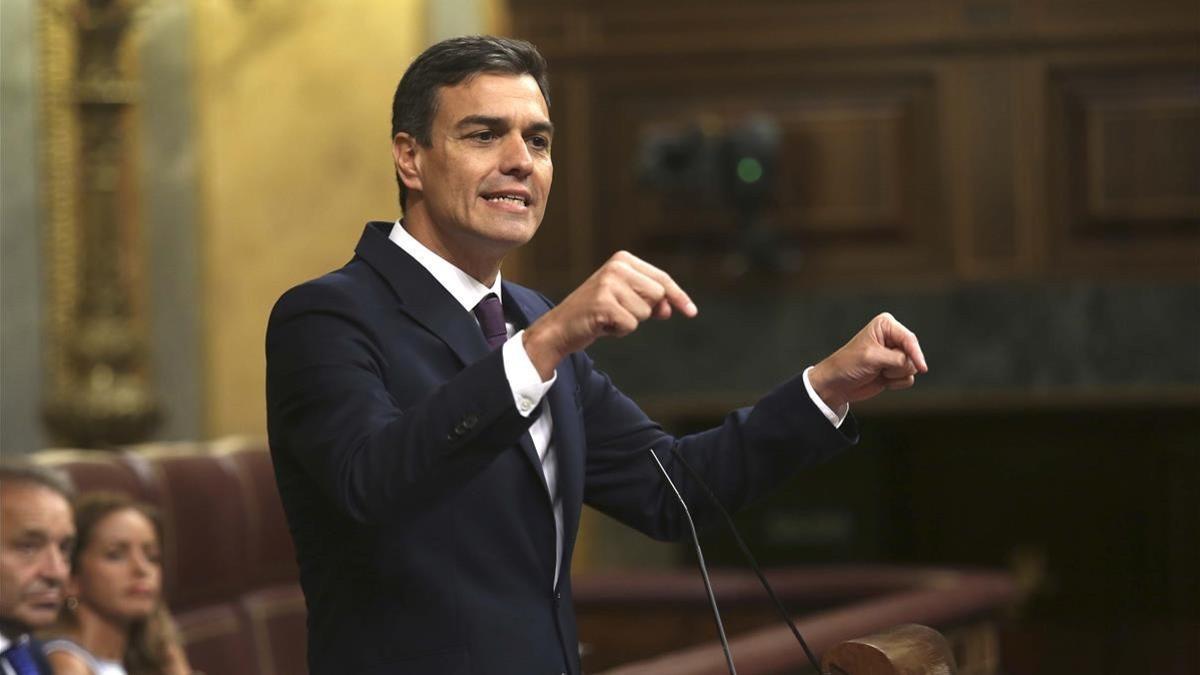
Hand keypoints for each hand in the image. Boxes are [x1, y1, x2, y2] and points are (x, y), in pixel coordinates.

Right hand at [523, 251, 696, 378]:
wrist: (561, 327)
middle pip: (657, 295)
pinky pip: (631, 324)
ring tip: (608, 317)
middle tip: (620, 313)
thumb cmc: (596, 314)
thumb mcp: (626, 301)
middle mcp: (616, 266)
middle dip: (645, 311)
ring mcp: (608, 283)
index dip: (678, 297)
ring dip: (629, 322)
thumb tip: (669, 308)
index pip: (662, 279)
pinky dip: (619, 331)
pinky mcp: (603, 302)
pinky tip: (602, 324)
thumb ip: (650, 300)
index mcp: (623, 259)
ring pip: (645, 312)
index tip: (691, 312)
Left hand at [809, 312, 927, 409]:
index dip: (916, 354)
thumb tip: (914, 365)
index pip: (909, 339)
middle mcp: (893, 338)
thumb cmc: (848, 365)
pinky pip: (908, 379)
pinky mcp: (895, 370)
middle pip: (913, 355)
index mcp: (886, 325)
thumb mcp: (872, 358)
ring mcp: (895, 355)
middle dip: (898, 366)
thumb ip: (897, 359)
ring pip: (912, 368)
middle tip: (880, 367)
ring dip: (895, 375)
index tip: (922, 368)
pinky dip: (895, 383)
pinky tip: (881, 379)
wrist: (837, 384)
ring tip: (878, 372)